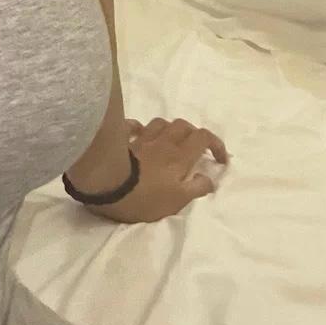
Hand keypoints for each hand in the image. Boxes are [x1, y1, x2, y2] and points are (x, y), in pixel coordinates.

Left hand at [83, 117, 229, 223]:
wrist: (106, 184)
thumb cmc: (144, 197)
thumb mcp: (177, 201)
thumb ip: (196, 188)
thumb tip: (209, 179)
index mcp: (179, 156)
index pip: (203, 137)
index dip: (216, 144)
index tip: (219, 159)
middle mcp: (163, 142)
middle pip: (183, 125)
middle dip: (193, 134)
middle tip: (195, 150)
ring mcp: (141, 138)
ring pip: (160, 123)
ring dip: (169, 129)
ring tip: (170, 142)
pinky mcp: (121, 139)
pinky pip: (133, 126)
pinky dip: (139, 128)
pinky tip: (139, 134)